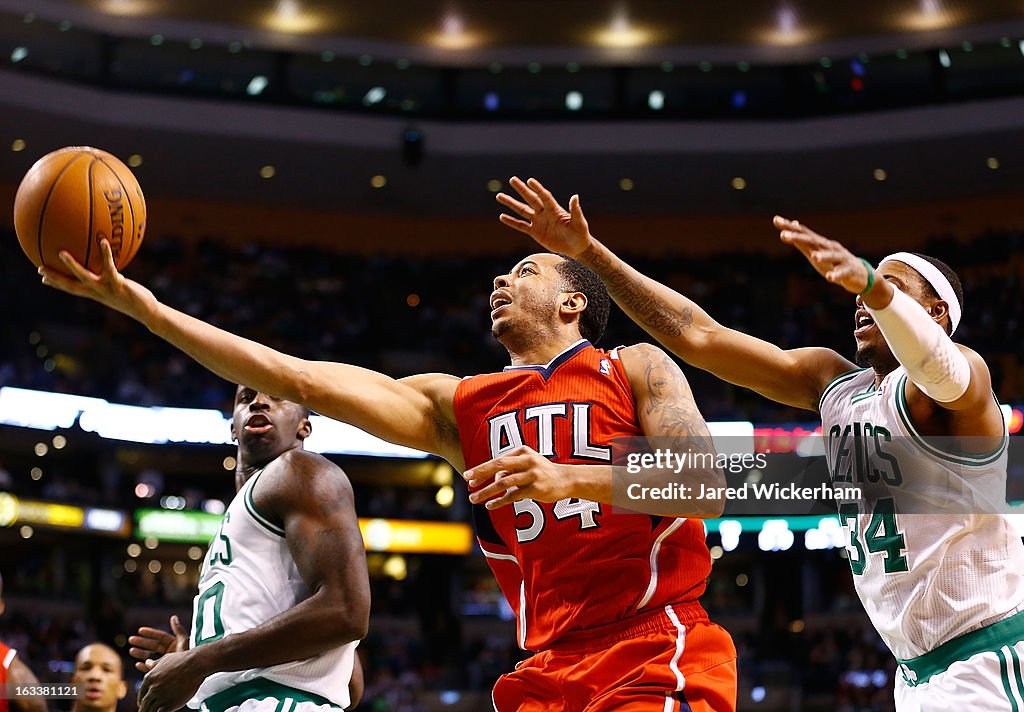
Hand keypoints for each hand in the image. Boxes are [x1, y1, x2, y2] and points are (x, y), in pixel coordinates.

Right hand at [38, 239, 156, 320]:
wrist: (147, 312)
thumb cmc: (135, 299)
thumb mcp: (120, 289)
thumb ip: (113, 279)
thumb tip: (113, 269)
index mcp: (95, 293)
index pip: (71, 289)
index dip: (56, 284)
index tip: (43, 278)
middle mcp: (96, 292)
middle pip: (70, 285)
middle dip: (54, 278)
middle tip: (38, 269)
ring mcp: (105, 289)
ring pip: (83, 277)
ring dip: (72, 265)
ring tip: (61, 252)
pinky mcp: (116, 284)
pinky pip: (108, 266)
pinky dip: (105, 253)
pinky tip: (103, 241)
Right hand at [128, 615, 189, 672]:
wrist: (192, 674)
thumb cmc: (188, 657)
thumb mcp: (183, 642)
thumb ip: (178, 630)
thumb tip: (173, 617)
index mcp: (174, 643)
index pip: (160, 636)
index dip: (150, 633)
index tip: (140, 630)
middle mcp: (170, 652)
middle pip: (153, 645)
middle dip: (142, 642)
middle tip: (131, 639)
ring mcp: (166, 662)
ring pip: (151, 656)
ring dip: (141, 653)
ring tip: (131, 651)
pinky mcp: (163, 672)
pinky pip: (152, 668)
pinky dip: (145, 666)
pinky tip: (138, 664)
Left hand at [138, 649, 207, 711]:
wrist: (196, 665)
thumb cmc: (183, 660)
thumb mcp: (165, 659)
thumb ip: (154, 664)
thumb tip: (146, 662)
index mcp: (150, 678)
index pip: (141, 693)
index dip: (142, 699)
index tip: (143, 703)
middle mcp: (153, 688)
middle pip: (144, 704)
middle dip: (144, 708)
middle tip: (146, 710)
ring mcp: (160, 697)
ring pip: (150, 710)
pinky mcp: (169, 704)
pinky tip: (164, 711)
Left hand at [464, 446, 572, 508]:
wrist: (567, 480)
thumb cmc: (543, 472)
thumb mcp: (528, 463)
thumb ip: (511, 469)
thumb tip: (493, 479)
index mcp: (523, 451)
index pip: (497, 460)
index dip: (481, 469)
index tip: (468, 477)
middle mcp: (527, 461)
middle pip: (499, 466)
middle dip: (480, 474)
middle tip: (467, 482)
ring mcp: (532, 475)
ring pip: (504, 483)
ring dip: (487, 492)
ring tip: (474, 499)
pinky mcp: (535, 489)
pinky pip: (513, 496)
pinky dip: (499, 501)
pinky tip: (490, 506)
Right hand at [496, 177, 591, 256]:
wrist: (577, 247)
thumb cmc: (580, 234)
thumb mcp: (579, 222)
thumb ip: (575, 210)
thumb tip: (575, 196)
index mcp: (555, 210)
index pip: (544, 196)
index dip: (537, 189)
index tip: (530, 181)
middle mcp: (545, 213)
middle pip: (530, 199)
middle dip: (521, 190)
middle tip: (512, 180)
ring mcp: (538, 222)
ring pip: (522, 210)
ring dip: (511, 203)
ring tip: (500, 196)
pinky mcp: (535, 232)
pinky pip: (521, 226)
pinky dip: (511, 221)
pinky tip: (502, 216)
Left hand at [775, 216, 874, 294]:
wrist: (859, 275)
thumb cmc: (833, 263)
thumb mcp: (816, 251)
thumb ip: (803, 241)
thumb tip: (792, 225)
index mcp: (820, 243)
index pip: (803, 233)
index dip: (790, 227)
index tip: (776, 220)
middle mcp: (830, 247)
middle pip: (813, 241)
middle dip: (798, 238)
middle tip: (783, 235)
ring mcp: (841, 258)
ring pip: (831, 255)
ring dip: (823, 255)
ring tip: (815, 257)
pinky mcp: (849, 270)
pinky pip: (842, 272)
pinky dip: (836, 274)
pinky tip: (830, 277)